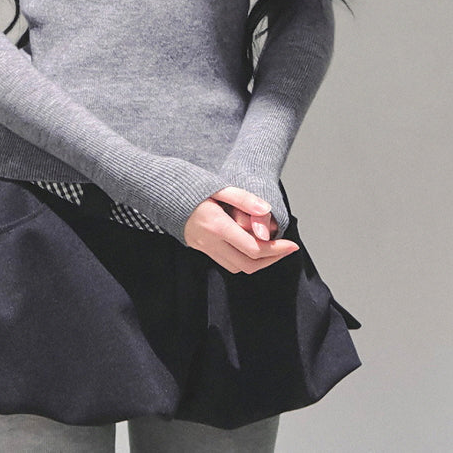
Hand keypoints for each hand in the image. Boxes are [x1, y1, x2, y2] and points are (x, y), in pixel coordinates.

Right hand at [183, 186, 298, 273]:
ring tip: (273, 248)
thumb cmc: (190, 186)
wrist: (161, 192)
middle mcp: (210, 242)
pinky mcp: (201, 249)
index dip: (276, 250)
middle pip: (248, 264)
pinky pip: (227, 262)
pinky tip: (252, 245)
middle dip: (271, 260)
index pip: (253, 249)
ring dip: (258, 262)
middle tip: (287, 249)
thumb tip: (267, 212)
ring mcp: (204, 248)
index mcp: (217, 226)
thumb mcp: (219, 186)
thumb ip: (243, 199)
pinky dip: (244, 259)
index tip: (291, 244)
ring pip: (238, 267)